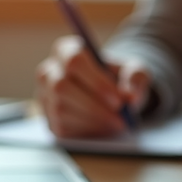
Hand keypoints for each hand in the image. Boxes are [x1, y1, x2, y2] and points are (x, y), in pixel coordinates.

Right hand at [35, 35, 149, 137]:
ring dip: (92, 120)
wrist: (112, 96)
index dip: (97, 82)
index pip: (74, 61)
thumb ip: (136, 77)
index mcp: (66, 50)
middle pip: (61, 86)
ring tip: (117, 123)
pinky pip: (61, 127)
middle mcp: (49, 71)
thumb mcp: (134, 71)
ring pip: (60, 109)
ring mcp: (45, 97)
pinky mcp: (49, 119)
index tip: (120, 100)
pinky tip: (104, 128)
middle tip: (120, 118)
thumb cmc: (119, 78)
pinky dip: (86, 131)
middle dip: (94, 105)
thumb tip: (131, 95)